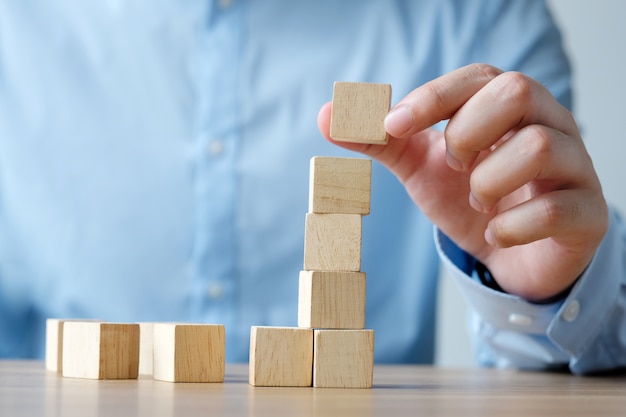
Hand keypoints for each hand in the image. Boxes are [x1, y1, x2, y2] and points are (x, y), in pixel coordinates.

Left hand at [318, 64, 607, 301]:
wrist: (508, 255)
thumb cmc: (468, 199)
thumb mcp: (420, 166)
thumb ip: (380, 140)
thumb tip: (326, 116)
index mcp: (505, 106)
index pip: (476, 78)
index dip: (431, 98)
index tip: (392, 126)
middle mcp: (548, 124)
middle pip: (516, 91)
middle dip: (467, 132)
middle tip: (453, 165)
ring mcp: (574, 167)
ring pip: (537, 147)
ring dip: (487, 181)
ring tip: (477, 200)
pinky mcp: (587, 213)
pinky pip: (556, 208)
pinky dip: (511, 226)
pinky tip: (497, 233)